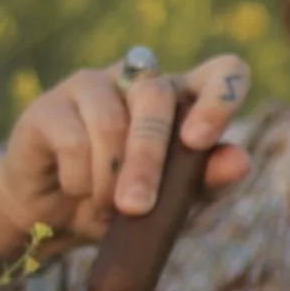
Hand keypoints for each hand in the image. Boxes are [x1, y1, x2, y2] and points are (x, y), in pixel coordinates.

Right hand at [0, 53, 253, 248]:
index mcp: (183, 99)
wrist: (55, 219)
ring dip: (109, 178)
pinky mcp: (49, 105)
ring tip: (106, 207)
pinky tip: (77, 190)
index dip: (220, 97)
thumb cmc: (124, 202)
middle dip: (148, 160)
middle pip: (156, 98)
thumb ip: (206, 180)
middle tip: (137, 208)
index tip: (198, 142)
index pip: (224, 72)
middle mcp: (140, 80)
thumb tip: (240, 161)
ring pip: (111, 122)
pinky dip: (79, 180)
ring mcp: (92, 85)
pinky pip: (73, 140)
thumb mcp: (172, 201)